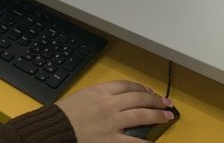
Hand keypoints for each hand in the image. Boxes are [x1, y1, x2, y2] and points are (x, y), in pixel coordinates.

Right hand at [55, 80, 173, 142]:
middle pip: (139, 98)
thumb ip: (101, 96)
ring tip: (167, 116)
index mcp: (101, 91)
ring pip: (142, 115)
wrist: (55, 128)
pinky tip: (153, 141)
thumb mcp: (83, 96)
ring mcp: (113, 122)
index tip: (148, 91)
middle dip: (155, 99)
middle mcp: (110, 104)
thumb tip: (119, 100)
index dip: (142, 88)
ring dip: (157, 115)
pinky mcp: (111, 139)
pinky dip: (146, 141)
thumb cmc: (64, 114)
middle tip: (165, 102)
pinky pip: (134, 140)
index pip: (128, 86)